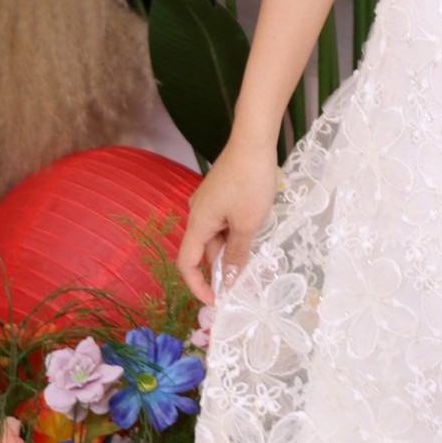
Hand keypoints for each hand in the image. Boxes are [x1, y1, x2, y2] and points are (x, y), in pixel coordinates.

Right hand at [174, 134, 279, 303]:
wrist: (254, 141)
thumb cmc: (250, 183)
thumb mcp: (247, 224)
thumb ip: (236, 255)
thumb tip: (227, 281)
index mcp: (197, 223)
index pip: (186, 264)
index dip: (197, 286)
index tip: (216, 302)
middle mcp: (197, 212)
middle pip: (203, 250)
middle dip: (221, 268)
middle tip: (245, 281)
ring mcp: (208, 201)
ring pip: (215, 235)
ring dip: (230, 249)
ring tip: (254, 254)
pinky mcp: (219, 192)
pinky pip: (221, 221)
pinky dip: (233, 233)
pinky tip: (253, 231)